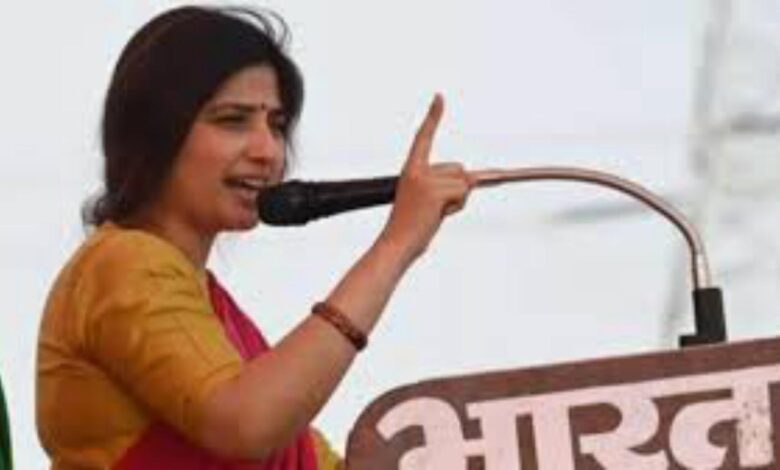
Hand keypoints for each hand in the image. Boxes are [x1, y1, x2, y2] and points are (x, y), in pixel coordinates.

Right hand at [379, 94, 473, 262]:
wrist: (396, 244)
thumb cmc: (411, 228)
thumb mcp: (429, 203)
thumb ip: (447, 187)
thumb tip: (473, 180)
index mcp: (411, 170)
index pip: (424, 138)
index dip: (433, 117)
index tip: (440, 97)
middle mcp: (416, 170)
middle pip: (458, 170)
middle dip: (457, 191)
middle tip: (434, 210)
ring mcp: (424, 179)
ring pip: (463, 183)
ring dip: (457, 202)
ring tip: (434, 215)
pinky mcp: (433, 190)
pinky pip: (462, 193)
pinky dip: (457, 207)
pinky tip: (436, 216)